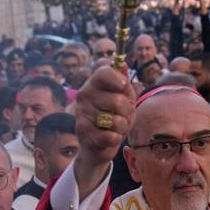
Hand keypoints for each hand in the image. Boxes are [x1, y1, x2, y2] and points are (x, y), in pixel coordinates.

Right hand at [73, 66, 135, 197]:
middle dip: (127, 111)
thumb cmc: (114, 116)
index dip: (117, 78)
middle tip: (122, 115)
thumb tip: (123, 64)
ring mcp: (82, 112)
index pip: (103, 70)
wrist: (99, 144)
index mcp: (95, 82)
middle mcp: (84, 94)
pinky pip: (111, 136)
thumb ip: (123, 82)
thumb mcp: (124, 97)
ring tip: (116, 127)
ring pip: (116, 120)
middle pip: (118, 100)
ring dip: (123, 127)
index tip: (124, 86)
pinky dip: (116, 139)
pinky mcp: (83, 131)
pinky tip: (109, 137)